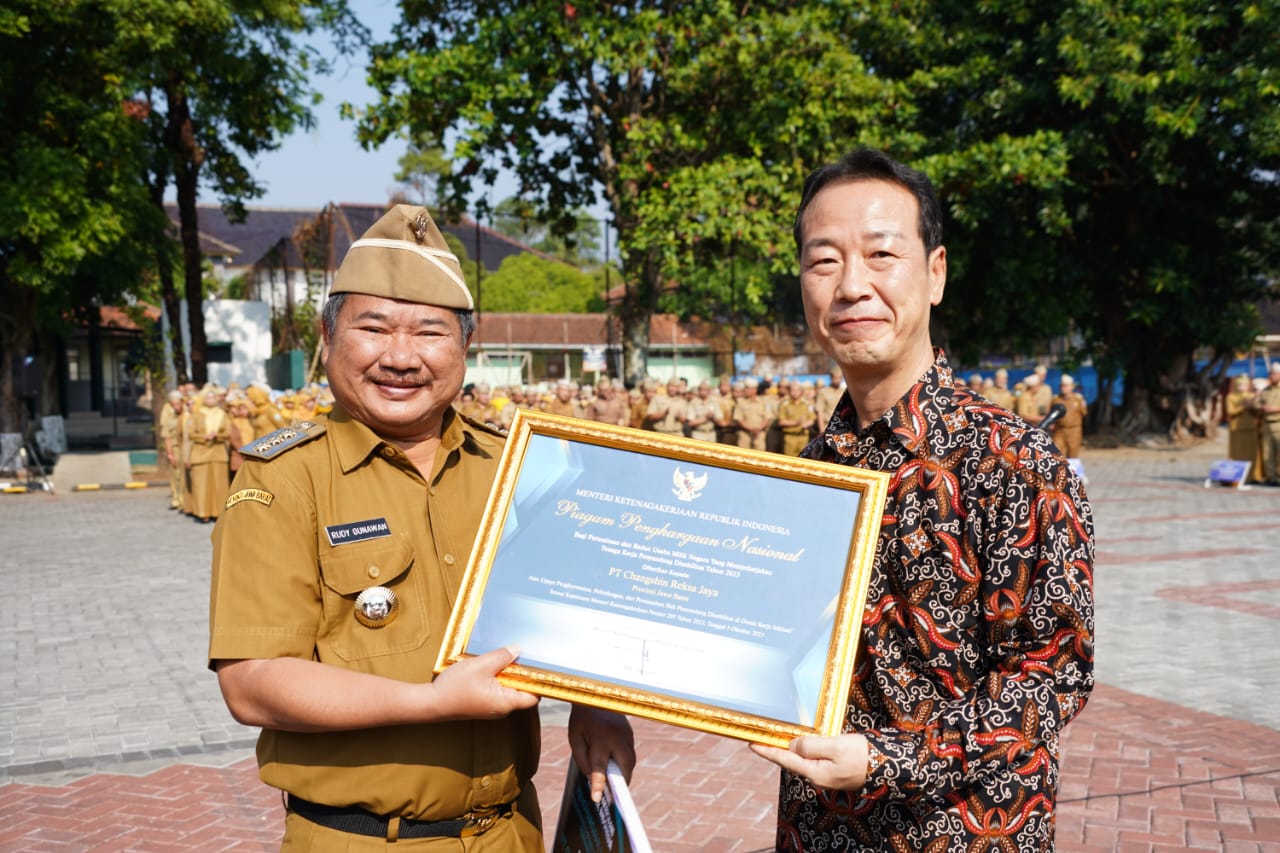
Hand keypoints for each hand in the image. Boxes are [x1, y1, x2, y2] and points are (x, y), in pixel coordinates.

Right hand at [429, 647, 539, 720]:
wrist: (431, 703)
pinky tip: (493, 666)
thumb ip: (501, 656)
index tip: (543, 665)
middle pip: (523, 691)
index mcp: (505, 703)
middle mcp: (502, 709)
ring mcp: (493, 707)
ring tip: (506, 657)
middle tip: (524, 654)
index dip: (540, 681)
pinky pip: (499, 690)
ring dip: (509, 674)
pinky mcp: (484, 704)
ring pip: (510, 689)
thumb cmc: (454, 688)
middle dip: (524, 673)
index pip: (534, 696)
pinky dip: (499, 678)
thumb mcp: (480, 665)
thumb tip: (518, 649)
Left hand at [568, 705, 635, 802]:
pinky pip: (630, 752)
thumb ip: (583, 760)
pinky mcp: (630, 732)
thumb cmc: (581, 719)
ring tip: (615, 781)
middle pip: (624, 766)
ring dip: (624, 772)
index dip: (599, 784)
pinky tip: (617, 765)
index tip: (597, 799)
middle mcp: (617, 736)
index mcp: (600, 737)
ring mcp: (627, 734)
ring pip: (630, 760)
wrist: (594, 694)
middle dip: (621, 781)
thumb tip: (593, 780)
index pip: (600, 766)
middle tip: (614, 793)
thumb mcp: (575, 739)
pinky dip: (624, 761)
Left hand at [749, 733, 868, 790]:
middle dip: (776, 749)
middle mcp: (819, 776)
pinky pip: (814, 758)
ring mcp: (827, 775)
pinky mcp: (835, 770)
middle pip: (791, 761)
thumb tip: (793, 746)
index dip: (767, 750)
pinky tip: (800, 743)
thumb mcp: (835, 746)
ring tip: (776, 737)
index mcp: (816, 772)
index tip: (750, 743)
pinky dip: (804, 749)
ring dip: (789, 748)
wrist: (891, 767)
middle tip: (760, 737)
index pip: (785, 759)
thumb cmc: (863, 756)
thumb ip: (811, 746)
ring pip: (803, 759)